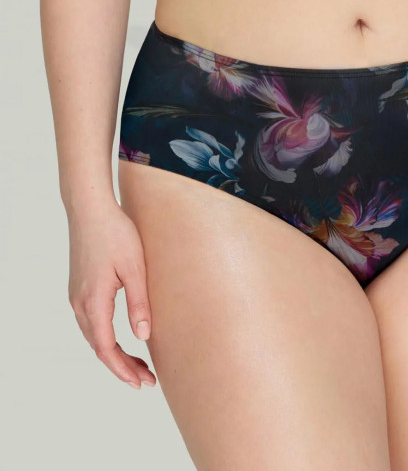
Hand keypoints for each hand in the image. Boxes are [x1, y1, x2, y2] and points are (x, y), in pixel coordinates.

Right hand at [67, 199, 156, 388]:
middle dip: (122, 367)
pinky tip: (123, 338)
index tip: (143, 383)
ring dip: (115, 354)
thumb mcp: (135, 267)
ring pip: (94, 337)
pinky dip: (106, 338)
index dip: (124, 369)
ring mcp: (76, 296)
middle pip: (99, 348)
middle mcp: (80, 304)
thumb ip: (139, 303)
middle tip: (146, 380)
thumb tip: (143, 337)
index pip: (107, 349)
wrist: (90, 209)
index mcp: (94, 302)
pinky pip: (91, 323)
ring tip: (139, 365)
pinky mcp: (79, 288)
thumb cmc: (116, 233)